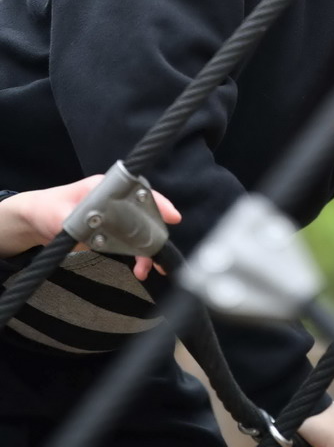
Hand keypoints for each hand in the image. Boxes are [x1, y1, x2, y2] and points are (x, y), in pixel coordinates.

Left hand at [0, 176, 180, 279]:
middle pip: (145, 213)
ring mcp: (115, 216)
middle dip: (156, 233)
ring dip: (146, 250)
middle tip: (160, 255)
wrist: (36, 220)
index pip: (139, 191)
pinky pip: (130, 242)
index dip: (157, 204)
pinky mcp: (111, 232)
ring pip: (141, 230)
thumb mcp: (58, 214)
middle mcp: (116, 199)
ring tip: (145, 269)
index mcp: (106, 187)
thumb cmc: (47, 209)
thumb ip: (75, 221)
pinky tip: (138, 268)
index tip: (172, 217)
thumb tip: (89, 229)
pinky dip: (137, 255)